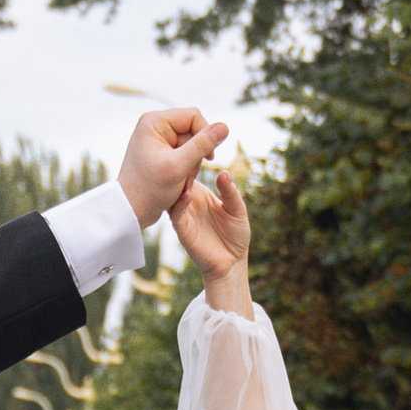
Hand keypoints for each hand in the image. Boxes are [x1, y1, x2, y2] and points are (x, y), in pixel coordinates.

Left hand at [116, 105, 227, 228]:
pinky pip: (185, 155)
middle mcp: (155, 126)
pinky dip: (186, 170)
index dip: (206, 135)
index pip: (194, 116)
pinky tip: (178, 184)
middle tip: (187, 177)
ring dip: (192, 166)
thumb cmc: (149, 189)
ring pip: (192, 146)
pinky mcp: (162, 153)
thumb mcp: (179, 166)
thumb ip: (203, 145)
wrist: (130, 211)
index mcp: (154, 122)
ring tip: (181, 184)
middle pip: (194, 131)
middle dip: (196, 156)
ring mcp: (158, 140)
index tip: (209, 158)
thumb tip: (225, 126)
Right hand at [169, 163, 250, 310]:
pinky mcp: (182, 229)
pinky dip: (178, 204)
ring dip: (176, 184)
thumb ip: (230, 192)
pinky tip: (186, 195)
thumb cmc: (236, 236)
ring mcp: (184, 215)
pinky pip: (176, 214)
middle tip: (181, 153)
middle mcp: (189, 202)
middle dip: (178, 168)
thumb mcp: (237, 209)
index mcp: (201, 194)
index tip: (191, 145)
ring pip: (173, 195)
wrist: (231, 263)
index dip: (189, 160)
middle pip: (178, 181)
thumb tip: (224, 172)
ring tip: (181, 171)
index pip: (190, 173)